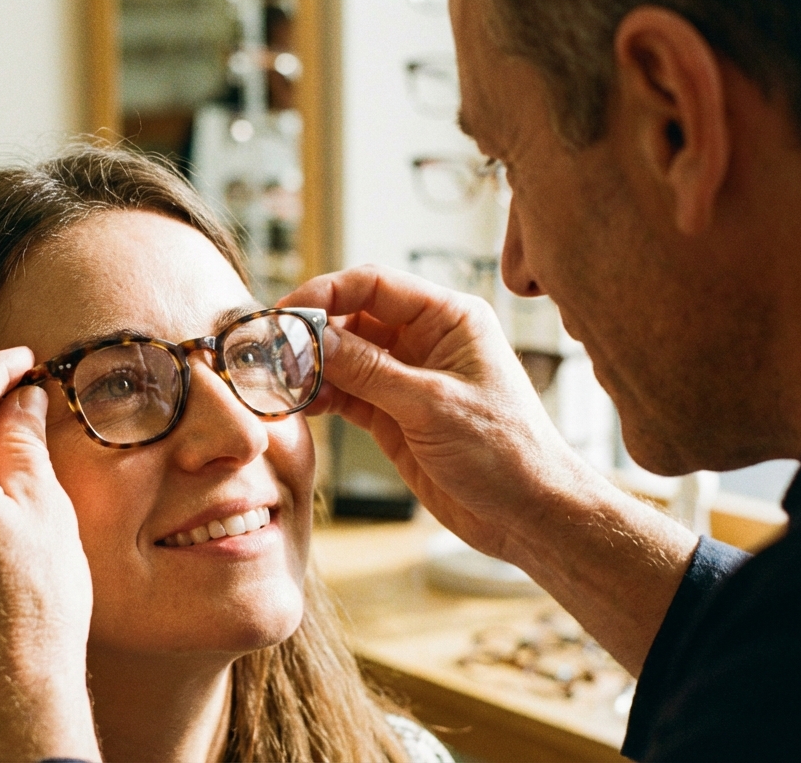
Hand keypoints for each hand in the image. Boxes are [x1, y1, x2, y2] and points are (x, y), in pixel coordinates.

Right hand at [282, 266, 697, 672]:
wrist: (530, 515)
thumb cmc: (505, 453)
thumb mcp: (430, 405)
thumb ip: (368, 370)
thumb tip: (311, 339)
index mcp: (449, 318)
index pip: (374, 285)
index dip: (325, 294)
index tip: (285, 315)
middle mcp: (426, 339)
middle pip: (351, 318)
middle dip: (310, 334)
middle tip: (270, 356)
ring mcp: (408, 378)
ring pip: (343, 357)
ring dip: (310, 368)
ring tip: (278, 384)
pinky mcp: (394, 414)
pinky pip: (346, 393)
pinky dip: (320, 397)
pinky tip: (299, 406)